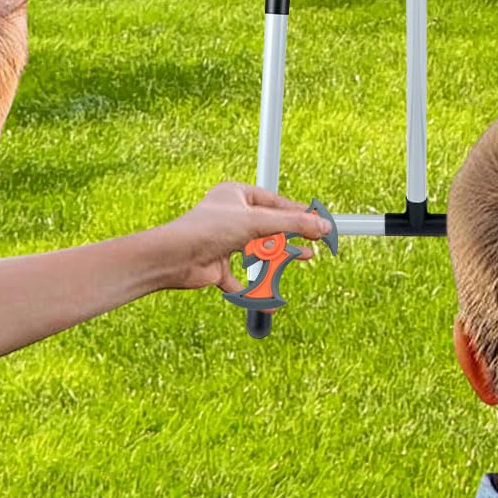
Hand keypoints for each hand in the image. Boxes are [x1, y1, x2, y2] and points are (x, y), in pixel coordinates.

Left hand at [150, 183, 330, 293]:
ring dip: (274, 265)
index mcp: (236, 195)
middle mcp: (230, 216)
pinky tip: (269, 303)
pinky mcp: (217, 267)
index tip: (321, 225)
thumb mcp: (258, 223)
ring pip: (257, 255)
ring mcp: (223, 242)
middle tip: (313, 249)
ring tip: (299, 264)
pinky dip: (255, 292)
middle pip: (269, 230)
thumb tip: (324, 227)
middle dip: (290, 241)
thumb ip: (293, 225)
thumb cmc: (208, 229)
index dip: (299, 215)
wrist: (173, 257)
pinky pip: (242, 280)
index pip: (276, 203)